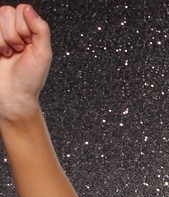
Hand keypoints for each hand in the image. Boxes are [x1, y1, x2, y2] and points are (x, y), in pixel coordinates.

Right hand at [0, 4, 50, 120]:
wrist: (13, 95)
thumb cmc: (30, 79)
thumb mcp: (43, 53)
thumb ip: (41, 29)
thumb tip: (29, 8)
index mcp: (27, 30)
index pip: (22, 9)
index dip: (25, 27)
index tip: (29, 44)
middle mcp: (11, 29)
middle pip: (6, 12)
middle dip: (14, 34)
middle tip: (18, 51)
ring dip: (4, 40)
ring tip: (9, 53)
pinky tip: (0, 54)